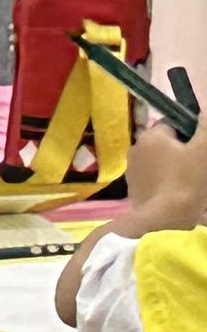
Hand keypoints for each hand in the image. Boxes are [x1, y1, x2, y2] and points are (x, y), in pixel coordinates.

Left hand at [120, 98, 206, 232]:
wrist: (164, 220)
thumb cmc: (187, 179)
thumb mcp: (204, 148)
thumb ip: (205, 126)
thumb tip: (204, 112)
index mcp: (150, 136)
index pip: (173, 124)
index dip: (191, 133)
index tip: (201, 147)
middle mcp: (135, 150)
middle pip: (167, 144)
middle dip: (184, 151)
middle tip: (199, 165)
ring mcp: (132, 172)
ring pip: (161, 162)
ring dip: (176, 167)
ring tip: (192, 179)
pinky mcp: (135, 191)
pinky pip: (155, 179)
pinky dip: (167, 182)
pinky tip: (180, 192)